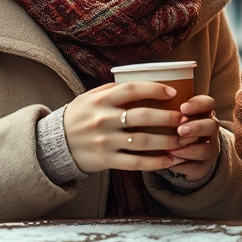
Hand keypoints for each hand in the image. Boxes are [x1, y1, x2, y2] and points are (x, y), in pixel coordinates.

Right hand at [64, 81, 184, 173]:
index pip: (131, 89)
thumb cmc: (79, 116)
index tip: (173, 92)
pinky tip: (170, 160)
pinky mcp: (106, 160)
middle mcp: (103, 120)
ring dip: (167, 141)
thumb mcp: (90, 97)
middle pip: (142, 116)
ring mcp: (105, 141)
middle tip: (185, 118)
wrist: (55, 144)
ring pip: (143, 141)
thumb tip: (143, 79)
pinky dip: (155, 162)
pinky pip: (135, 162)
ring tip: (184, 139)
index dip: (154, 89)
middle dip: (168, 117)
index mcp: (101, 100)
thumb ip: (113, 89)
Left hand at [166, 95, 220, 180]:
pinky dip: (184, 165)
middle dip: (196, 127)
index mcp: (203, 112)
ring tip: (173, 150)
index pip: (207, 103)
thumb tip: (142, 99)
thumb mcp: (170, 114)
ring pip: (207, 148)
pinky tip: (170, 162)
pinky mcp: (203, 166)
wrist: (185, 153)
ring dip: (190, 149)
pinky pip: (197, 166)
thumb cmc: (172, 126)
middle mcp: (209, 129)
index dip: (198, 104)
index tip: (182, 107)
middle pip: (212, 125)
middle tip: (180, 130)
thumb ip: (163, 107)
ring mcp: (209, 148)